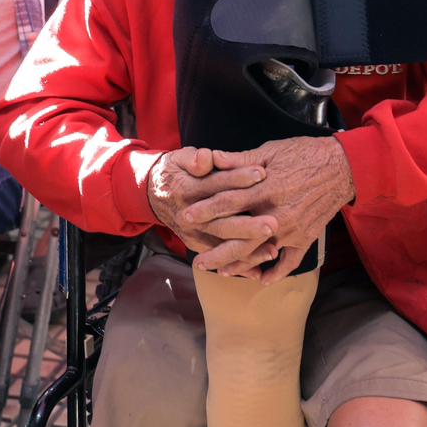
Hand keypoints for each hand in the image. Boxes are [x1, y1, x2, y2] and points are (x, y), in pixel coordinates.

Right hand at [147, 147, 277, 264]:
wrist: (153, 194)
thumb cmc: (176, 172)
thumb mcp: (180, 158)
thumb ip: (194, 159)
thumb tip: (206, 158)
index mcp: (187, 190)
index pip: (216, 184)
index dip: (239, 178)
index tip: (262, 174)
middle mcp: (189, 216)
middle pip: (221, 222)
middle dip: (248, 226)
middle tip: (273, 224)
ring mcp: (192, 234)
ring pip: (222, 244)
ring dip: (247, 250)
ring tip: (273, 251)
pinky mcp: (197, 244)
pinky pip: (220, 258)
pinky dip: (239, 265)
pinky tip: (260, 269)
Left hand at [185, 137, 355, 283]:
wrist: (343, 167)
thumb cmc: (305, 154)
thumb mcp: (271, 150)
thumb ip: (240, 160)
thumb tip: (211, 158)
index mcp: (265, 189)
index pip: (228, 202)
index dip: (205, 211)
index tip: (186, 218)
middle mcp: (276, 214)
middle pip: (239, 239)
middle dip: (216, 252)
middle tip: (197, 261)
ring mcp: (292, 230)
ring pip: (260, 254)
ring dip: (239, 266)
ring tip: (220, 271)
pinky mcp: (306, 238)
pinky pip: (289, 262)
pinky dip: (275, 272)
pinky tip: (261, 279)